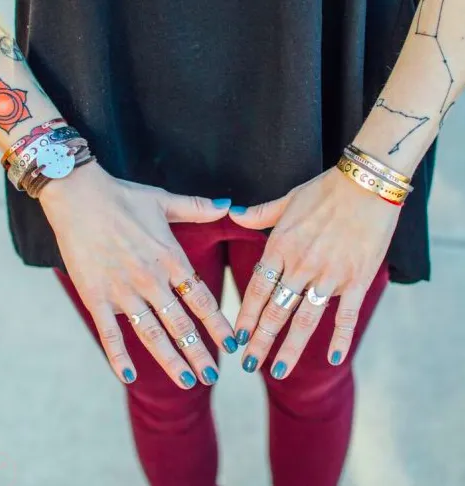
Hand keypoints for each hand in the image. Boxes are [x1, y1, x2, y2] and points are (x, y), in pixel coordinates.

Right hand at [40, 162, 235, 387]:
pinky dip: (118, 355)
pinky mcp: (96, 296)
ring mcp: (122, 290)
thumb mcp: (164, 201)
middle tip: (212, 375)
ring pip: (151, 333)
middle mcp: (150, 279)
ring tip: (187, 382)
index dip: (217, 323)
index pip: (201, 298)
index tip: (232, 343)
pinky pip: (109, 332)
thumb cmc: (123, 198)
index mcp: (170, 258)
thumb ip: (198, 208)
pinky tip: (128, 376)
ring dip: (170, 360)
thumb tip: (228, 205)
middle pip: (180, 323)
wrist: (78, 195)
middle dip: (199, 352)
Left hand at [230, 167, 400, 377]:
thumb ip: (257, 214)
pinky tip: (332, 358)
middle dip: (260, 341)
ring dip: (290, 348)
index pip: (257, 289)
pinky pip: (346, 315)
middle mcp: (301, 266)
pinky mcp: (358, 280)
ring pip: (305, 320)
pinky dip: (340, 338)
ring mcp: (330, 275)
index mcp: (281, 247)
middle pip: (276, 311)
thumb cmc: (324, 190)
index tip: (237, 337)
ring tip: (277, 372)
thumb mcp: (286, 200)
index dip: (246, 316)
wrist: (367, 183)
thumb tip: (232, 214)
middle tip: (247, 364)